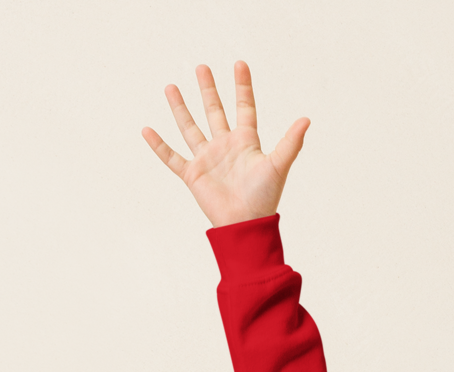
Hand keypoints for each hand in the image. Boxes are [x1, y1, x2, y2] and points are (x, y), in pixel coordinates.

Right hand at [140, 61, 307, 230]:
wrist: (245, 224)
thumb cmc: (264, 198)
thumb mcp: (278, 166)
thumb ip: (290, 142)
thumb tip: (307, 119)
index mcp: (246, 142)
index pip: (244, 108)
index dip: (242, 87)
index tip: (239, 64)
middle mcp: (225, 147)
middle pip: (214, 112)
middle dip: (208, 90)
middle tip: (202, 67)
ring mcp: (207, 159)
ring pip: (190, 128)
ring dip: (180, 108)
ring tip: (171, 87)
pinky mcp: (193, 175)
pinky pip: (172, 157)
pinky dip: (159, 145)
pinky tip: (147, 130)